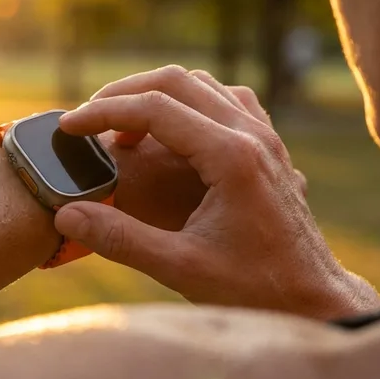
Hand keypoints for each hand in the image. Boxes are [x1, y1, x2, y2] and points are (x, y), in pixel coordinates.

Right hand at [55, 66, 379, 318]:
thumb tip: (66, 214)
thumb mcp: (180, 268)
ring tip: (121, 127)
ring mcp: (266, 136)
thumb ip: (121, 239)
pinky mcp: (270, 146)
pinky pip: (226, 100)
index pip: (154, 108)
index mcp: (231, 157)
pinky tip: (170, 132)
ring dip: (156, 94)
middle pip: (176, 81)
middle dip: (123, 93)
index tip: (69, 129)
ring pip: (203, 84)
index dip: (103, 113)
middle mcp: (252, 135)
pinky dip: (189, 102)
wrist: (313, 298)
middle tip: (86, 119)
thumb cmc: (252, 288)